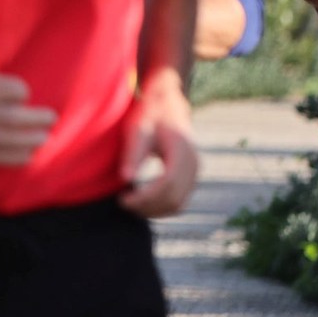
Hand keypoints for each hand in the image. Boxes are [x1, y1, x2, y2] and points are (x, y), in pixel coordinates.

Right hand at [0, 64, 56, 165]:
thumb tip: (24, 101)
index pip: (16, 91)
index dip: (22, 92)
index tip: (18, 95)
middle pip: (18, 117)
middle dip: (40, 118)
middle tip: (51, 118)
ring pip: (11, 139)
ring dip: (34, 140)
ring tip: (44, 138)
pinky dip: (16, 157)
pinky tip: (28, 155)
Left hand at [119, 81, 198, 217]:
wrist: (167, 105)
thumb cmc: (149, 115)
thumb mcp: (137, 130)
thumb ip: (133, 154)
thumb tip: (125, 179)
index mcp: (182, 151)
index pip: (167, 184)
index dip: (145, 197)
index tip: (123, 199)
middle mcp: (194, 164)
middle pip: (174, 198)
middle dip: (147, 206)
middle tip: (122, 203)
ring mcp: (195, 172)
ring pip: (178, 204)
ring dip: (154, 211)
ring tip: (130, 204)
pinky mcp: (191, 177)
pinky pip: (179, 201)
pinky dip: (161, 207)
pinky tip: (141, 203)